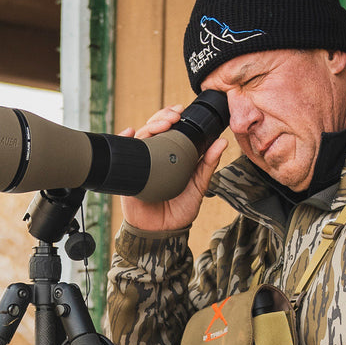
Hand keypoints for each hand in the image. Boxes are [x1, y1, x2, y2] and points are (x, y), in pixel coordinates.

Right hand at [119, 104, 226, 232]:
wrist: (162, 233)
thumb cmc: (179, 212)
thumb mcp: (198, 186)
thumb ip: (208, 164)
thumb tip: (222, 142)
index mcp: (170, 157)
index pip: (168, 130)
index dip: (172, 116)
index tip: (181, 111)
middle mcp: (154, 157)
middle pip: (153, 129)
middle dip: (161, 117)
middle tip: (173, 117)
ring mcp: (141, 165)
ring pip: (141, 137)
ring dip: (149, 126)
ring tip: (161, 124)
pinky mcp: (129, 175)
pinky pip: (122, 154)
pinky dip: (124, 139)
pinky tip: (131, 132)